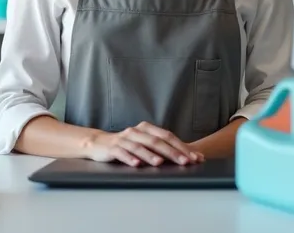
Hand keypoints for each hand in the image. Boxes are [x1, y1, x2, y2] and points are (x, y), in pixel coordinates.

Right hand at [87, 121, 205, 167]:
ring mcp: (124, 139)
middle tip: (184, 161)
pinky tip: (136, 165)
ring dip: (151, 155)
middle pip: (156, 141)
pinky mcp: (113, 148)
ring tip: (161, 163)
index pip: (167, 136)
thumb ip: (164, 149)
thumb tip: (190, 156)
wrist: (100, 144)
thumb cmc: (127, 145)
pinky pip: (122, 153)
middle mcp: (136, 131)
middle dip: (172, 152)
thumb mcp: (145, 144)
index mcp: (147, 128)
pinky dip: (130, 158)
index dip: (181, 146)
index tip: (194, 157)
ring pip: (140, 147)